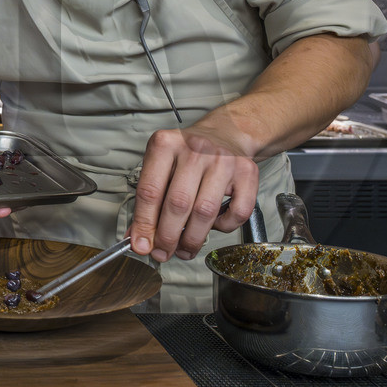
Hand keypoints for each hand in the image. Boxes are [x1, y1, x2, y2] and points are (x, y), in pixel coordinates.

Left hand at [129, 125, 258, 262]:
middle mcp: (195, 149)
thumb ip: (149, 200)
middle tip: (162, 253)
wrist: (226, 133)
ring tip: (184, 250)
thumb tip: (139, 238)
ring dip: (192, 239)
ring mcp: (223, 160)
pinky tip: (214, 224)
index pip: (150, 191)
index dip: (144, 224)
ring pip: (205, 212)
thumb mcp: (162, 166)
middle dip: (167, 237)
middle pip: (177, 204)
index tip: (141, 246)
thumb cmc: (189, 155)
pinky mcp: (247, 172)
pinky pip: (237, 212)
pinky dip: (224, 227)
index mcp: (166, 144)